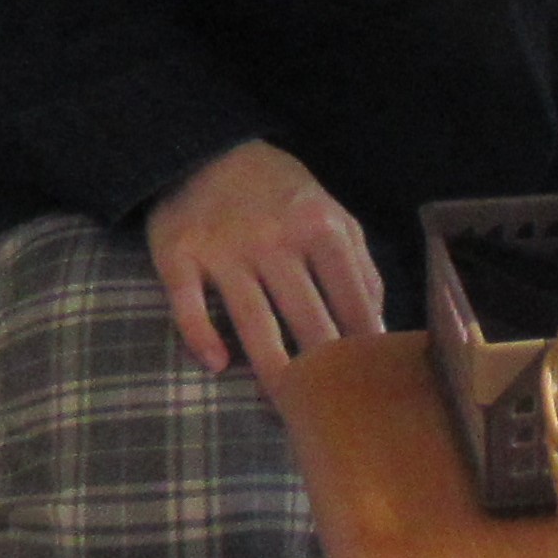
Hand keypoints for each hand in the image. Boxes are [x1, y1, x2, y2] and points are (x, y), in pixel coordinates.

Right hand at [143, 139, 385, 381]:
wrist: (206, 150)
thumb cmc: (280, 194)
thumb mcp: (331, 214)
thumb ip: (359, 265)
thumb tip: (377, 325)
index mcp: (321, 229)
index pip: (352, 299)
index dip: (364, 344)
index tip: (373, 383)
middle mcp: (275, 240)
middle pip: (306, 317)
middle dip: (323, 368)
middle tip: (332, 407)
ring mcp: (225, 249)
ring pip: (252, 319)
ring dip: (271, 366)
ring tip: (285, 402)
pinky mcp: (180, 255)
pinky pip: (189, 304)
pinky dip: (202, 336)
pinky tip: (217, 365)